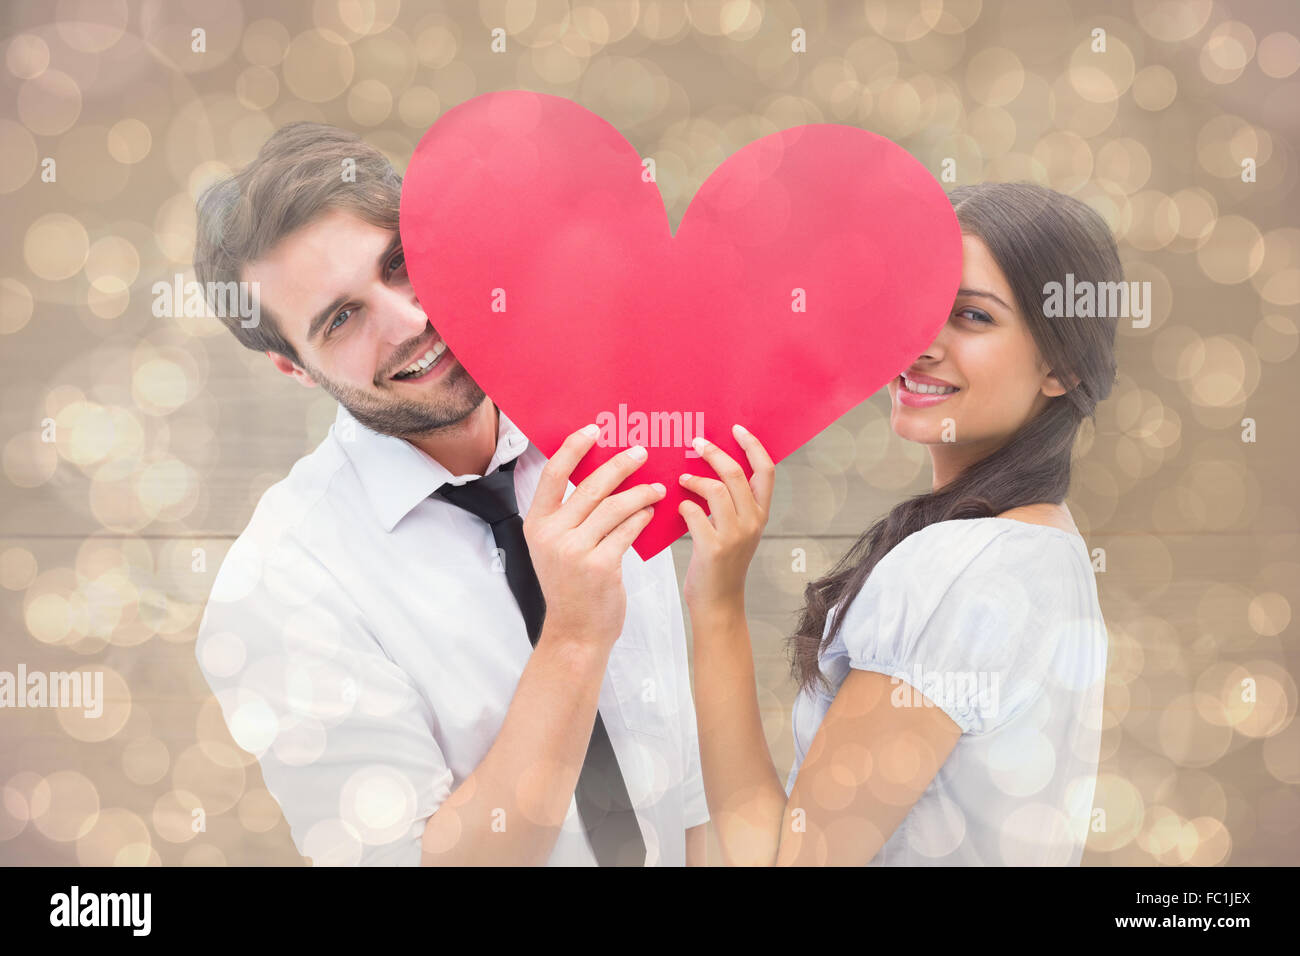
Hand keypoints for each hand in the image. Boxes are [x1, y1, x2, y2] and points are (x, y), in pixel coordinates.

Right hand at [524, 424, 665, 651]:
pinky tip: (651, 512)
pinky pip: (627, 530)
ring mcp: (574, 551)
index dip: (574, 447)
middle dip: (620, 465)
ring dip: (640, 492)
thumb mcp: (556, 547)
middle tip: (641, 452)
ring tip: (656, 486)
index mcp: (536, 524)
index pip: (552, 474)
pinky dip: (642, 517)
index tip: (595, 429)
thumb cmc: (571, 586)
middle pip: (590, 486)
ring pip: (614, 507)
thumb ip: (570, 514)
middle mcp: (552, 535)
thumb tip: (601, 473)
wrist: (576, 632)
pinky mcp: (600, 567)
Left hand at [678, 424, 774, 613]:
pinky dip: (683, 505)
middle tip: (695, 443)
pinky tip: (679, 507)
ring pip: (715, 489)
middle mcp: (752, 522)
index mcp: (761, 514)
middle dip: (713, 452)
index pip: (766, 470)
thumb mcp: (738, 530)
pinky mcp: (713, 548)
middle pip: (736, 473)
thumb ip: (732, 502)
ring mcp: (734, 536)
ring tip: (682, 478)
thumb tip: (712, 466)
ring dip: (694, 478)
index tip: (736, 429)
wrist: (719, 603)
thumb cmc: (722, 563)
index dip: (753, 445)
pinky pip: (694, 514)